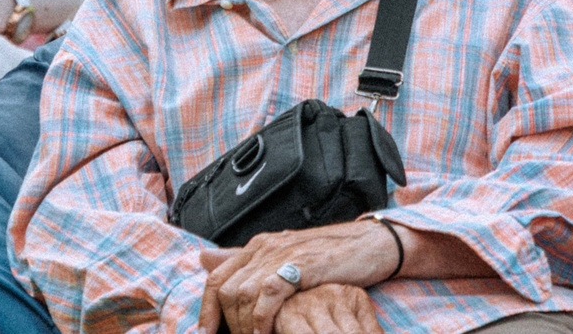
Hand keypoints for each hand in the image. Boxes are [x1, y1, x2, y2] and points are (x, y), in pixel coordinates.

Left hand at [199, 222, 399, 333]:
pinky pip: (269, 294)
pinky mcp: (299, 265)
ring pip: (243, 293)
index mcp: (256, 248)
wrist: (369, 247)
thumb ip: (247, 263)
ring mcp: (281, 255)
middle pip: (227, 290)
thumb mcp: (285, 261)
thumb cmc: (328, 259)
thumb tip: (203, 258)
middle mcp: (263, 248)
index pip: (217, 279)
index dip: (207, 310)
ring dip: (244, 326)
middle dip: (227, 323)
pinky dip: (263, 319)